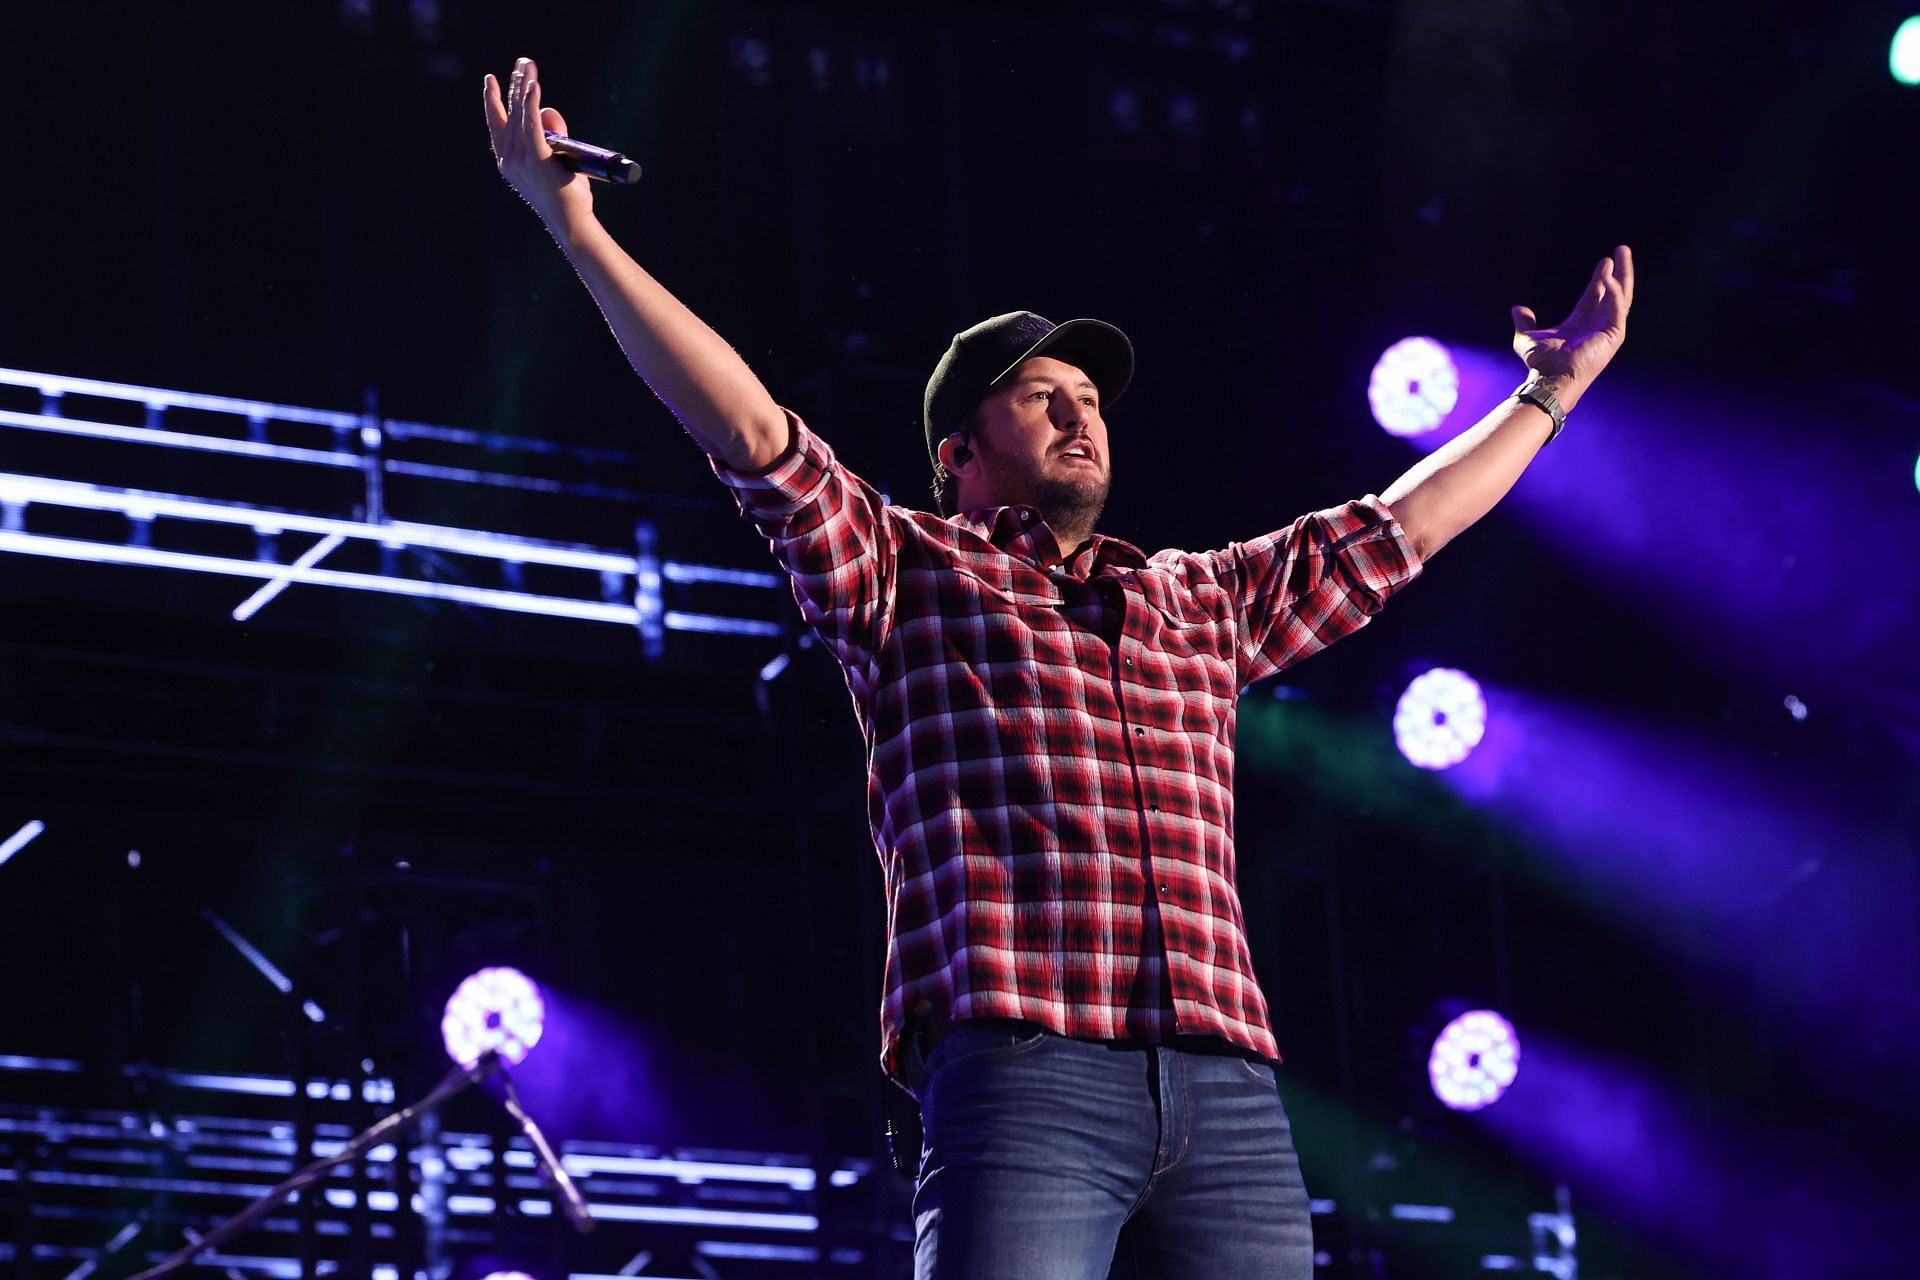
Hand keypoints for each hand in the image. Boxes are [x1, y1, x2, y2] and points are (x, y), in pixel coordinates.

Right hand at [483, 57, 591, 228]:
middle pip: (509, 113)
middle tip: (522, 62)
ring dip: (525, 87)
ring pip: (520, 115)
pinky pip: (533, 125)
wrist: (571, 223)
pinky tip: (534, 86)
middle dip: (514, 84)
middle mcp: (509, 159)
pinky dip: (532, 104)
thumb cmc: (565, 197)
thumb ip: (552, 135)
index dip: (493, 100)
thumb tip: (547, 109)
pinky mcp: (537, 159)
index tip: (492, 80)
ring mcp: (521, 160)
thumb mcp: (555, 161)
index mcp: (508, 162)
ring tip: (528, 66)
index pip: (497, 124)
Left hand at [1511, 245, 1633, 404]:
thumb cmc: (1541, 363)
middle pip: (1613, 292)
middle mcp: (1597, 324)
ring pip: (1621, 297)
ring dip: (1623, 276)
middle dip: (1619, 271)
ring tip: (1623, 255)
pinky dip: (1615, 294)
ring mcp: (1607, 330)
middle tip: (1622, 250)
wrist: (1550, 378)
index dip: (1600, 278)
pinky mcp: (1614, 336)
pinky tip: (1609, 280)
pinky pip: (1618, 310)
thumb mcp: (1527, 337)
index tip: (1605, 261)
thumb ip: (1524, 322)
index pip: (1595, 295)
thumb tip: (1517, 309)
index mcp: (1581, 323)